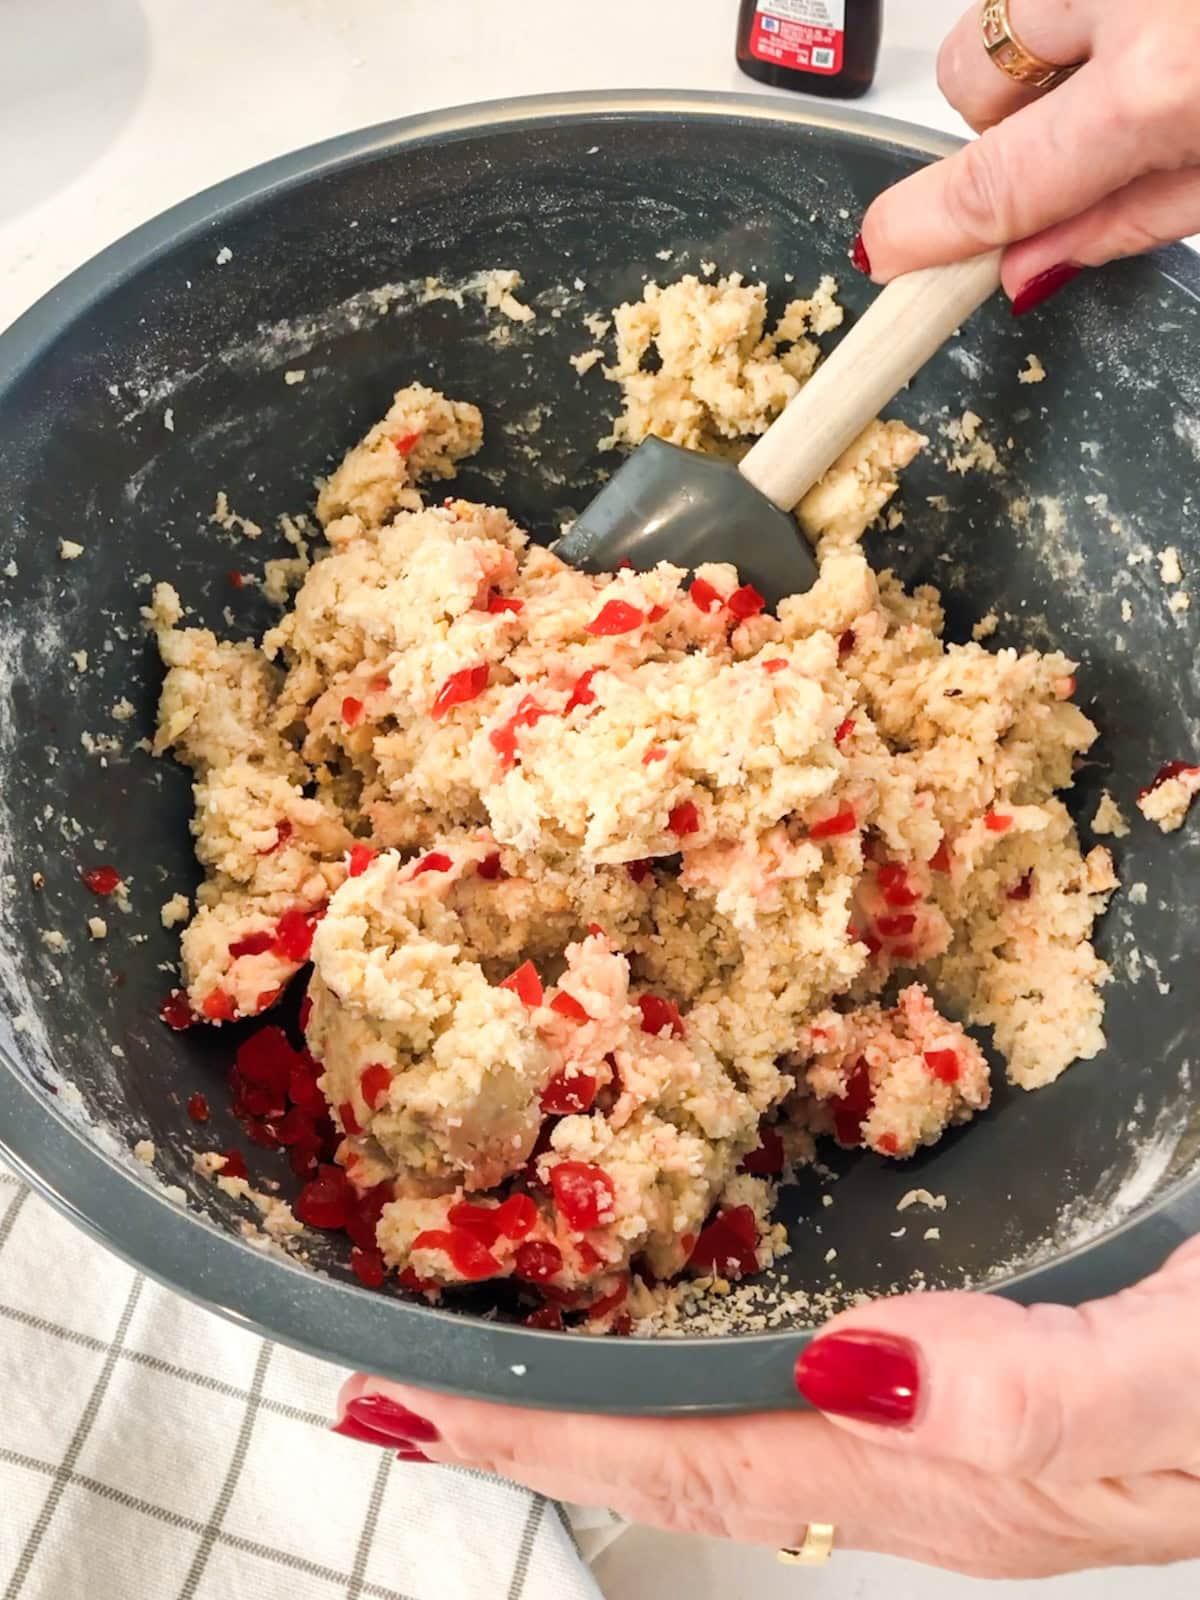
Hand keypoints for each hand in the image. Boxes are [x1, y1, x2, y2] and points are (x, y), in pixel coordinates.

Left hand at [333, 1236, 1199, 1577]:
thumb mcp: (1191, 1379)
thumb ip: (1042, 1391)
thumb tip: (857, 1369)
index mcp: (953, 1476)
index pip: (691, 1464)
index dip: (541, 1441)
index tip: (402, 1410)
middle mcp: (932, 1465)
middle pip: (681, 1459)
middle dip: (530, 1433)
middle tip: (394, 1387)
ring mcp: (957, 1426)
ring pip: (729, 1421)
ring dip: (600, 1400)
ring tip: (493, 1362)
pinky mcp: (987, 1373)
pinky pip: (796, 1375)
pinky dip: (697, 1352)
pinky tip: (679, 1318)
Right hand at [858, 0, 1199, 308]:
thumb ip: (1132, 220)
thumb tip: (1027, 262)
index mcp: (1160, 84)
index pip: (994, 180)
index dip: (925, 227)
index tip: (886, 252)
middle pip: (968, 74)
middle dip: (1000, 120)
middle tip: (1078, 144)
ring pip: (1007, 13)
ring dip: (1045, 56)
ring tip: (1134, 72)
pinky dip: (1094, 14)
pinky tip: (1162, 28)